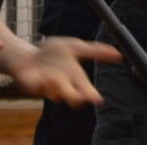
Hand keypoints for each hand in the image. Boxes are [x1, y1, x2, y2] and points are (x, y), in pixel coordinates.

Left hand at [7, 37, 121, 107]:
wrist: (27, 53)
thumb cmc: (51, 52)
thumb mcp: (75, 46)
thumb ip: (95, 50)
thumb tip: (119, 53)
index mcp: (75, 76)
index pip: (86, 90)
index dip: (92, 95)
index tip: (98, 100)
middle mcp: (63, 85)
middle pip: (74, 98)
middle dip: (78, 97)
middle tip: (82, 96)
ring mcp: (47, 87)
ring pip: (57, 95)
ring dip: (61, 87)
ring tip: (62, 78)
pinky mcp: (32, 86)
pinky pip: (39, 88)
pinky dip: (44, 82)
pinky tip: (47, 76)